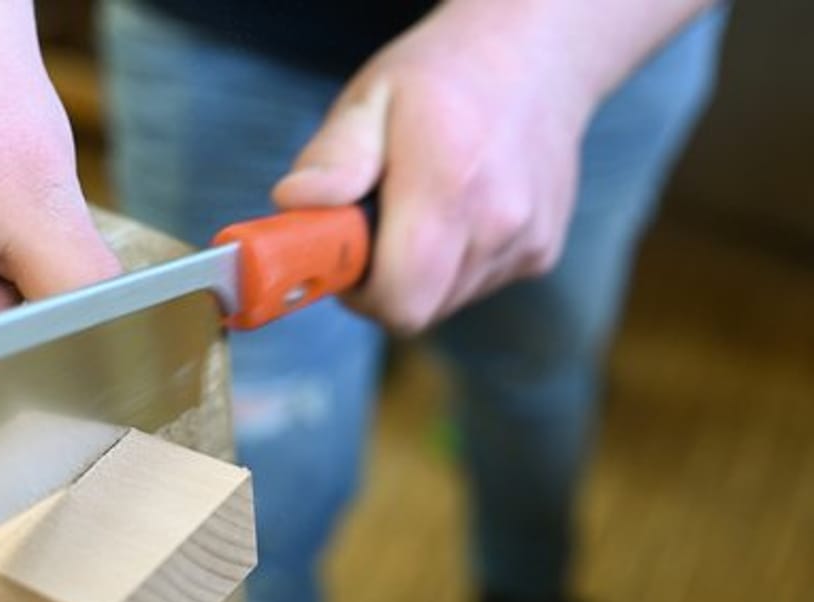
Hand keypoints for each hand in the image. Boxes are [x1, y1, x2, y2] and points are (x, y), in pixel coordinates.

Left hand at [273, 1, 596, 332]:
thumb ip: (333, 158)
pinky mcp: (543, 251)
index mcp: (447, 183)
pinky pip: (479, 284)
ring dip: (421, 272)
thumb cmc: (443, 77)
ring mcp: (527, 240)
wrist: (533, 55)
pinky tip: (459, 209)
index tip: (344, 257)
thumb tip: (295, 202)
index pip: (398, 301)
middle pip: (420, 309)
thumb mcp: (370, 97)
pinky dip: (456, 262)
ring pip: (448, 301)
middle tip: (375, 228)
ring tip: (420, 208)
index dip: (359, 294)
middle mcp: (499, 219)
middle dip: (385, 284)